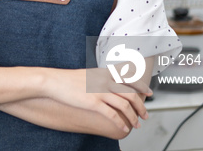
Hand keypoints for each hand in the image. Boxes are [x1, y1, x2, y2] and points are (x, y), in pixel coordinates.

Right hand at [37, 67, 151, 132]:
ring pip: (124, 105)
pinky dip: (121, 122)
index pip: (129, 78)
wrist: (54, 81)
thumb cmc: (69, 79)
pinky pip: (112, 115)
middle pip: (130, 94)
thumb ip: (101, 77)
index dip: (141, 86)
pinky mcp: (93, 103)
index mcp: (105, 73)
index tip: (148, 93)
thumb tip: (110, 81)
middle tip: (145, 114)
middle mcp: (105, 81)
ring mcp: (100, 92)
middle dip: (141, 106)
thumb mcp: (88, 74)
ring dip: (134, 116)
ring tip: (137, 124)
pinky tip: (123, 128)